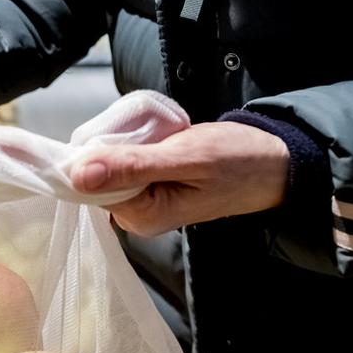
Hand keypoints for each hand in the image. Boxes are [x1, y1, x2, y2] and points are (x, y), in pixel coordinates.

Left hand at [68, 122, 289, 235]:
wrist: (274, 162)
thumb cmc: (238, 161)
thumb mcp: (186, 157)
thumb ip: (133, 166)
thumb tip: (78, 176)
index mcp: (141, 217)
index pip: (90, 184)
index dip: (99, 153)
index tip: (128, 134)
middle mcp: (137, 216)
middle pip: (98, 175)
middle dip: (117, 145)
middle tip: (156, 135)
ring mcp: (144, 202)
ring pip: (112, 164)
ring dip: (130, 142)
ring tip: (164, 137)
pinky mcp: (151, 186)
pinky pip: (128, 161)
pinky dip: (140, 143)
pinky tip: (163, 140)